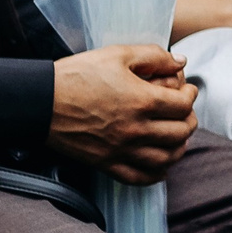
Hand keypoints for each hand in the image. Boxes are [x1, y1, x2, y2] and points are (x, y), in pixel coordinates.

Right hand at [49, 45, 198, 183]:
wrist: (40, 101)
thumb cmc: (77, 75)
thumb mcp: (117, 54)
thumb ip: (153, 56)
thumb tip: (181, 62)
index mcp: (142, 101)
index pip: (183, 105)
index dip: (191, 96)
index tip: (187, 90)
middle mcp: (136, 129)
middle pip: (180, 133)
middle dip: (189, 121)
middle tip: (185, 113)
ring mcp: (121, 150)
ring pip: (166, 159)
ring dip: (178, 148)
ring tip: (177, 137)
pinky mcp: (106, 163)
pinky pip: (139, 178)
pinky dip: (156, 174)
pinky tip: (160, 165)